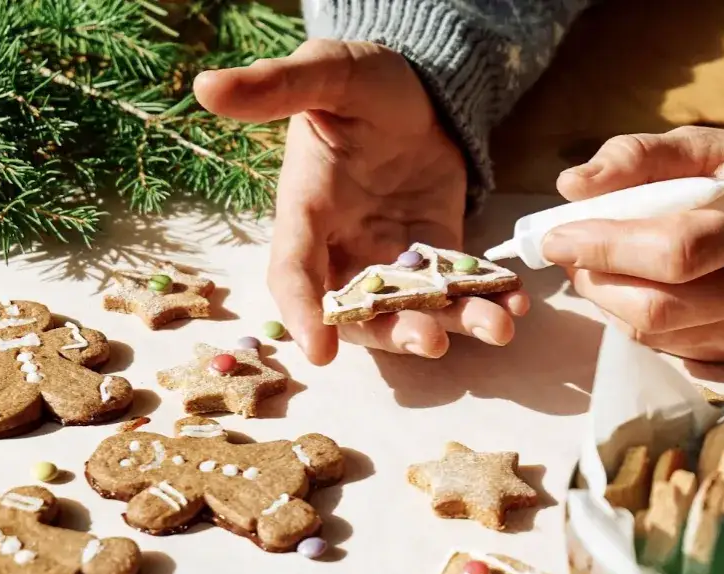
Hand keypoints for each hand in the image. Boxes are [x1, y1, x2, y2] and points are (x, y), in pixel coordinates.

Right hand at [194, 40, 527, 364]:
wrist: (417, 83)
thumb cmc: (362, 81)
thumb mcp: (325, 73)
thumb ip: (277, 85)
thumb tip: (207, 86)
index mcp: (307, 214)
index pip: (294, 273)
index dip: (302, 313)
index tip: (320, 351)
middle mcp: (345, 248)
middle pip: (361, 312)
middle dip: (396, 332)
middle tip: (431, 339)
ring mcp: (393, 256)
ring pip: (415, 309)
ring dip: (454, 324)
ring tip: (495, 326)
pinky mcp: (436, 251)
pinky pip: (458, 288)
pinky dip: (486, 300)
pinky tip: (516, 304)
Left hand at [544, 127, 723, 361]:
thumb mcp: (705, 145)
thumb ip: (638, 156)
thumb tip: (570, 185)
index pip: (675, 251)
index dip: (606, 247)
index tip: (555, 236)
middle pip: (659, 306)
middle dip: (597, 281)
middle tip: (571, 252)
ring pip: (655, 333)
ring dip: (607, 301)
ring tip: (600, 264)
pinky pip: (666, 347)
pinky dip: (631, 318)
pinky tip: (632, 287)